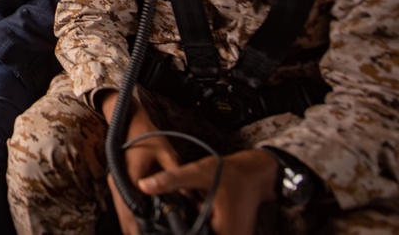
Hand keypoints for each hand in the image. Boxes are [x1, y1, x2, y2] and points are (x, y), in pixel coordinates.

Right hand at [99, 91, 180, 234]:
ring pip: (123, 215)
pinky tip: (147, 225)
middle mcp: (117, 183)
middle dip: (138, 232)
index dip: (142, 228)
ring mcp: (115, 184)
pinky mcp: (118, 184)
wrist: (130, 123)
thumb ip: (175, 177)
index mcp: (128, 176)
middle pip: (125, 218)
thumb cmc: (148, 136)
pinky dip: (134, 218)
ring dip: (136, 227)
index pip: (133, 210)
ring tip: (152, 234)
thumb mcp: (167, 154)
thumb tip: (188, 199)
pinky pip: (124, 207)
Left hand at [137, 148, 278, 234]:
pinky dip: (198, 228)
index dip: (177, 233)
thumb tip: (143, 185)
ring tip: (182, 214)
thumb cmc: (231, 173)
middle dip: (180, 231)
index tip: (158, 229)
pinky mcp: (231, 234)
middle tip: (165, 221)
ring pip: (200, 234)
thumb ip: (171, 180)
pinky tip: (192, 216)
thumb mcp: (198, 172)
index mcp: (224, 232)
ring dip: (189, 229)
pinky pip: (208, 232)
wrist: (256, 173)